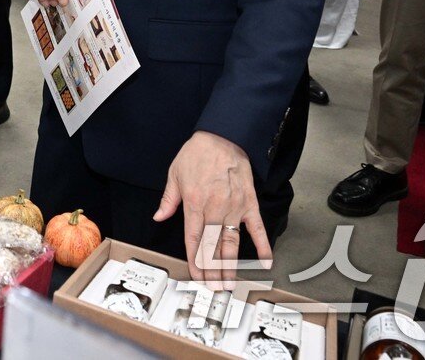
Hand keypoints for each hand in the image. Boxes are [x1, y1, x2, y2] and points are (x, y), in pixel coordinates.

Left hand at [154, 132, 271, 289]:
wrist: (222, 136)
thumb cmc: (197, 153)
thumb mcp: (175, 174)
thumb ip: (169, 200)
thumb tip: (159, 217)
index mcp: (194, 203)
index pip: (193, 240)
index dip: (195, 261)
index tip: (197, 276)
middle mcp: (214, 208)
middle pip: (212, 246)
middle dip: (212, 270)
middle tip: (213, 288)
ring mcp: (234, 207)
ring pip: (231, 242)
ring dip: (231, 265)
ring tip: (230, 282)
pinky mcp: (249, 202)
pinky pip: (257, 227)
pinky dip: (262, 244)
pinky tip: (265, 261)